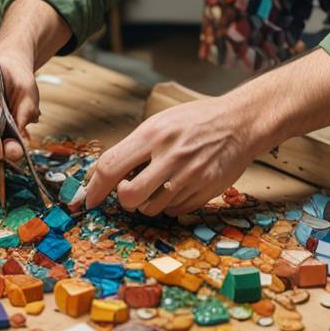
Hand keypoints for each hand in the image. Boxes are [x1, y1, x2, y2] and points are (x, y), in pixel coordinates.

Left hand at [81, 97, 260, 216]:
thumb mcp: (163, 121)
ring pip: (151, 209)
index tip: (88, 199)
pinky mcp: (205, 191)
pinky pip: (175, 210)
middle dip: (124, 199)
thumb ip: (136, 146)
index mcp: (154, 134)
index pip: (110, 166)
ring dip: (149, 202)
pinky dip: (171, 203)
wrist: (240, 122)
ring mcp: (189, 176)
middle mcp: (170, 156)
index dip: (94, 188)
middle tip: (130, 191)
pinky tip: (181, 185)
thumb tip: (107, 175)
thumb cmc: (198, 120)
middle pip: (129, 197)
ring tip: (162, 183)